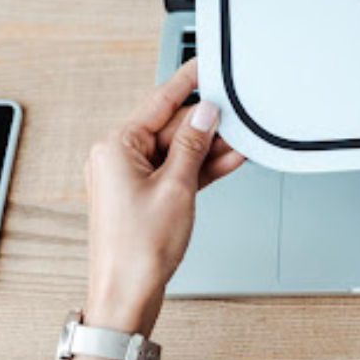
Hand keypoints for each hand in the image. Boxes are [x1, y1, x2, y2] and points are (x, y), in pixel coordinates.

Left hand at [77, 60, 243, 359]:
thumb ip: (193, 144)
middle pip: (171, 126)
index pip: (159, 102)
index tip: (205, 63)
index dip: (187, 81)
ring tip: (243, 137)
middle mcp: (118, 159)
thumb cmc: (137, 251)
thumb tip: (205, 114)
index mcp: (115, 148)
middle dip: (207, 121)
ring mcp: (132, 179)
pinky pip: (178, 171)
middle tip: (239, 111)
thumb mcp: (176, 188)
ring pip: (179, 150)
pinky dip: (202, 166)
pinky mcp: (145, 197)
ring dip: (210, 146)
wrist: (127, 296)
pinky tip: (230, 158)